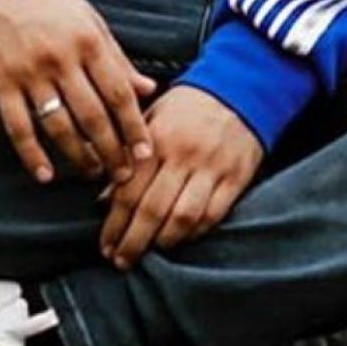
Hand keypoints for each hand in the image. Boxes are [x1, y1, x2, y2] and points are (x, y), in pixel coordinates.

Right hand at [0, 0, 156, 187]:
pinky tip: (46, 175)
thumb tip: (148, 89)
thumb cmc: (51, 3)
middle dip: (110, 150)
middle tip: (122, 175)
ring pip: (59, 126)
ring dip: (78, 157)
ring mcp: (29, 72)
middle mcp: (60, 58)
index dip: (133, 127)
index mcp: (88, 41)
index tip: (144, 153)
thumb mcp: (91, 21)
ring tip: (92, 174)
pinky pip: (18, 127)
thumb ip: (118, 58)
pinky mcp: (1, 82)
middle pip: (92, 116)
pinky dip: (32, 155)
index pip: (118, 93)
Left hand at [98, 85, 261, 268]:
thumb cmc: (190, 104)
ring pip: (181, 218)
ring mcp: (211, 169)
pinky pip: (211, 216)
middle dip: (132, 241)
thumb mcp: (153, 117)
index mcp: (158, 138)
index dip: (114, 224)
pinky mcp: (234, 179)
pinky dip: (193, 233)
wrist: (241, 85)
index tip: (105, 245)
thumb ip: (129, 155)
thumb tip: (105, 197)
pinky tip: (180, 239)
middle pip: (152, 210)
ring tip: (148, 254)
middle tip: (120, 260)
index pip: (129, 190)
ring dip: (162, 243)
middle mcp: (183, 155)